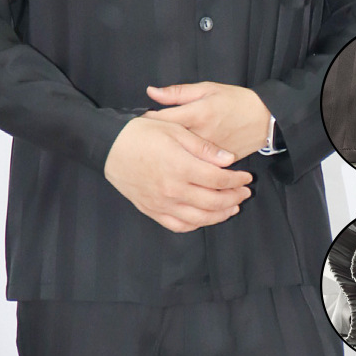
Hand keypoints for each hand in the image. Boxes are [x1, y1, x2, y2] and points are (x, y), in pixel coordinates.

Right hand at [103, 116, 252, 232]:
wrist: (108, 147)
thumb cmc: (142, 133)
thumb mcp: (175, 130)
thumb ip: (203, 147)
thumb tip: (228, 160)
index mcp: (180, 167)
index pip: (218, 179)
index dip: (236, 180)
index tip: (247, 177)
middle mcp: (172, 190)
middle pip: (213, 201)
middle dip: (234, 198)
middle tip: (245, 193)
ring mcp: (161, 203)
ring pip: (198, 217)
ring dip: (220, 214)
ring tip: (232, 207)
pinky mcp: (151, 210)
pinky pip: (178, 225)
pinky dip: (195, 224)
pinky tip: (205, 217)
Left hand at [144, 81, 271, 159]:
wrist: (266, 119)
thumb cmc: (236, 100)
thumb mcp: (209, 89)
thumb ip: (179, 92)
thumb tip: (151, 92)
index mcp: (198, 114)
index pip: (162, 119)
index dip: (146, 122)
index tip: (136, 124)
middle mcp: (202, 136)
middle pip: (168, 144)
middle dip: (153, 144)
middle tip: (141, 144)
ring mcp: (210, 154)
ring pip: (182, 160)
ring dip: (167, 159)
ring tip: (154, 159)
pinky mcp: (218, 165)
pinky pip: (197, 170)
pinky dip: (186, 168)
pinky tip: (175, 169)